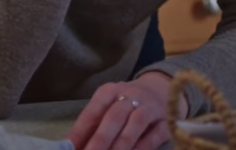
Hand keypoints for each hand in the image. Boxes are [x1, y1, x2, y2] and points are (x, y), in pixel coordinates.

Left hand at [66, 72, 185, 149]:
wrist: (162, 90)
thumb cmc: (126, 104)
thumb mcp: (108, 108)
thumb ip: (92, 127)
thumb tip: (72, 147)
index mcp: (110, 91)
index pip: (93, 111)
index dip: (80, 131)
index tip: (69, 148)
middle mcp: (131, 95)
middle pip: (114, 116)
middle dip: (101, 139)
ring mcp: (150, 106)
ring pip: (136, 123)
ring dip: (121, 144)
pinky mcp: (166, 120)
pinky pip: (155, 134)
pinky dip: (143, 147)